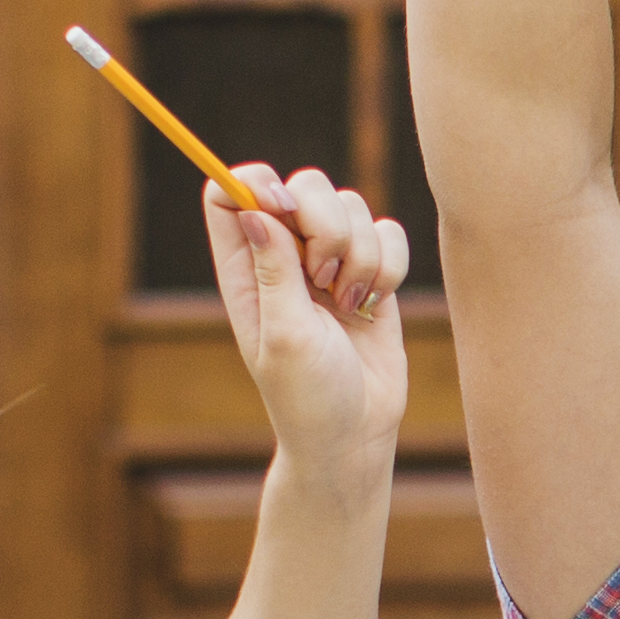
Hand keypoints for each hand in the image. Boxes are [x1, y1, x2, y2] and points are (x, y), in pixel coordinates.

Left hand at [208, 165, 414, 477]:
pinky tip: (374, 304)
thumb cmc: (307, 395)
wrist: (356, 433)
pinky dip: (389, 264)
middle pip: (302, 185)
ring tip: (348, 304)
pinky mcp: (371, 272)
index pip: (230, 193)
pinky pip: (388, 232)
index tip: (284, 212)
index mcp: (244, 268)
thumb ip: (273, 270)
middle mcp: (283, 256)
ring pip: (352, 205)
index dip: (256, 184)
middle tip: (322, 277)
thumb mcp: (284, 336)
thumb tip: (254, 209)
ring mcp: (329, 260)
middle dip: (324, 222)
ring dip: (360, 255)